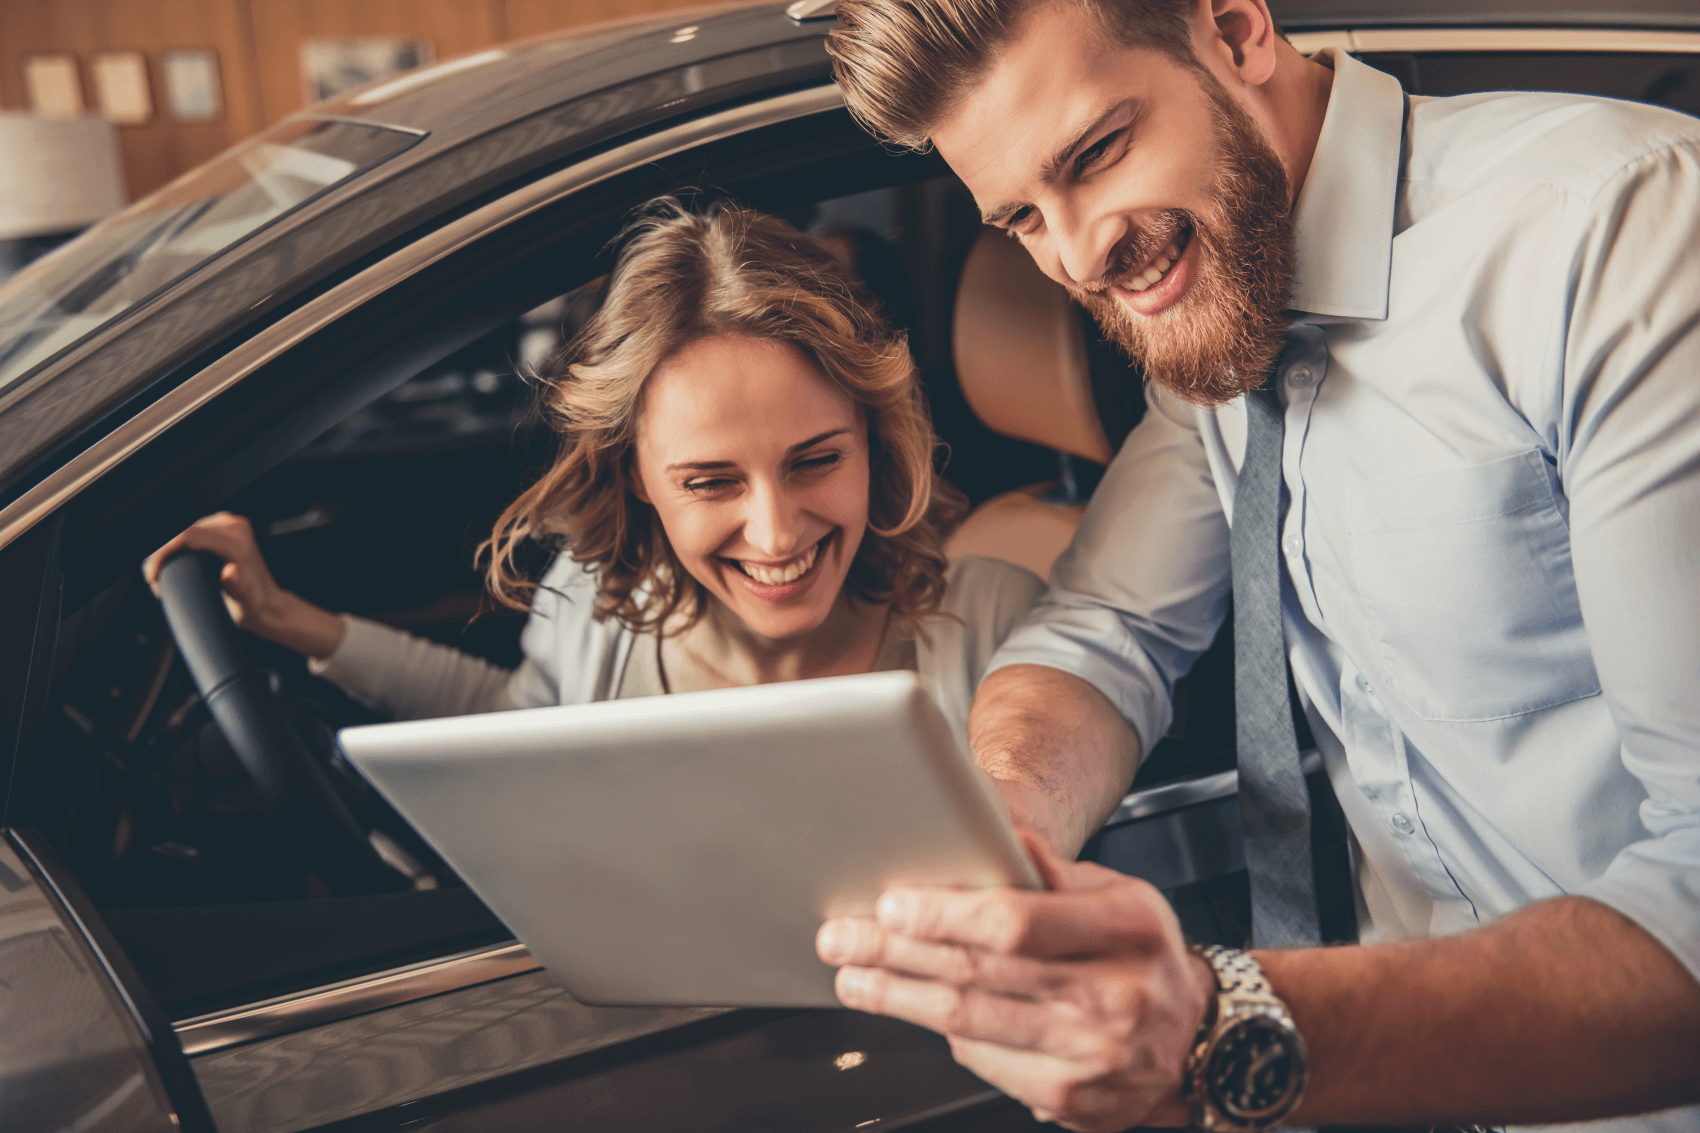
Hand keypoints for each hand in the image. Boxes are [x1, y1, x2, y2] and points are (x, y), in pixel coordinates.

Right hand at [143, 513, 344, 658]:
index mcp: (238, 541)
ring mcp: (229, 525)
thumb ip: (236, 585)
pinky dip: (177, 547)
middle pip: (183, 531)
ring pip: (184, 531)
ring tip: (159, 574)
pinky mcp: (224, 528)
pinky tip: (170, 563)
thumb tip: (230, 572)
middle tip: (152, 579)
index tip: (152, 574)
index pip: (188, 535)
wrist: (267, 605)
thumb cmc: (254, 605)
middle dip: (161, 553)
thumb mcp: (244, 600)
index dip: (163, 551)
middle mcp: (234, 527)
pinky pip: (192, 533)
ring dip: (167, 550)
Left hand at [816, 831, 1213, 1131]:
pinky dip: (946, 1036)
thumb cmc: (1143, 954)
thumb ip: (1053, 871)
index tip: (891, 903)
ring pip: (970, 1025)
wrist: (1196, 1039)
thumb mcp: (1118, 894)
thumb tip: (996, 833)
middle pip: (979, 974)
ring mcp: (1093, 1056)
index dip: (943, 913)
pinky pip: (986, 1064)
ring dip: (898, 998)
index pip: (1015, 921)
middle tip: (844, 938)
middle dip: (895, 954)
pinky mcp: (1072, 1100)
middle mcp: (1114, 995)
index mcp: (1126, 928)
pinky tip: (918, 1011)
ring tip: (854, 977)